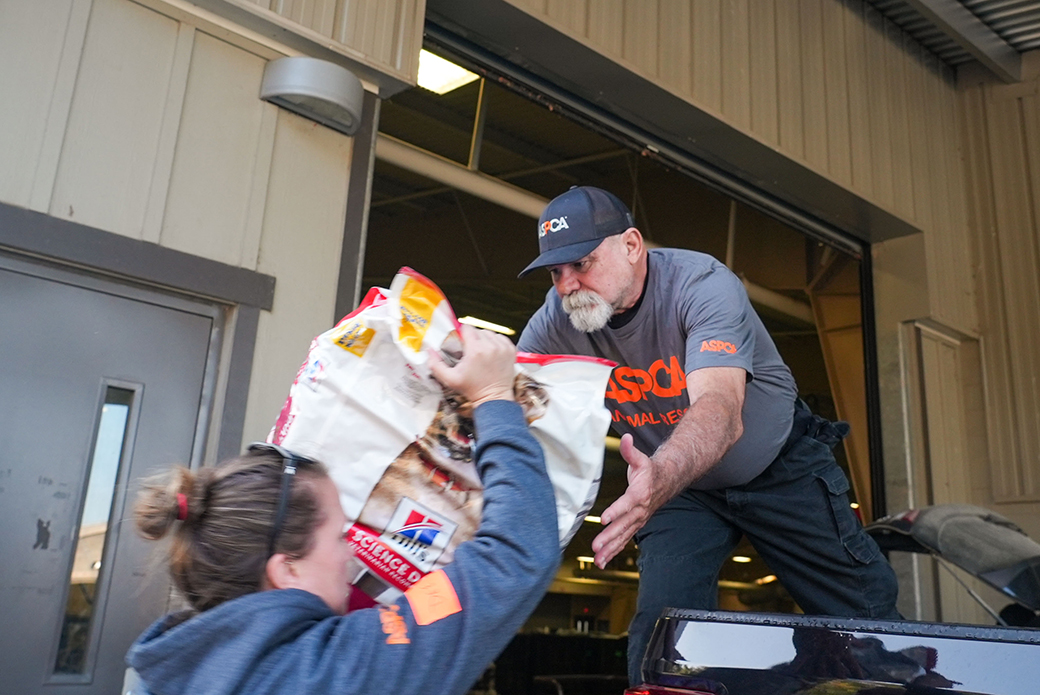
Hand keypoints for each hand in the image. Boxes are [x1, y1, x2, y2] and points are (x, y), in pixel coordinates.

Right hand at [428, 325, 515, 406]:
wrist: (494, 398)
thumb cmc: (472, 389)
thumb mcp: (450, 379)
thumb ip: (436, 364)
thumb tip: (429, 350)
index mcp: (475, 350)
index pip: (467, 328)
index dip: (462, 333)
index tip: (461, 341)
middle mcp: (490, 346)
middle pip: (478, 330)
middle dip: (473, 338)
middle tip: (470, 350)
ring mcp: (502, 348)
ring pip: (490, 333)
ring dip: (484, 339)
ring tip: (481, 351)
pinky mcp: (511, 351)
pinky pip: (501, 338)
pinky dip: (496, 342)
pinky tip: (491, 352)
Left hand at [591, 434, 660, 567]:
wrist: (668, 482)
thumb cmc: (650, 470)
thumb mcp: (641, 459)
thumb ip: (631, 451)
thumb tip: (627, 438)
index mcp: (640, 493)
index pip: (627, 503)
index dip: (616, 511)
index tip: (604, 519)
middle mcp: (640, 510)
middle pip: (624, 525)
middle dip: (610, 536)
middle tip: (596, 545)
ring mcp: (638, 520)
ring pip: (624, 536)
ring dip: (611, 548)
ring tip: (598, 559)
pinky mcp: (635, 525)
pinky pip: (624, 540)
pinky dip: (613, 551)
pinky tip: (602, 560)